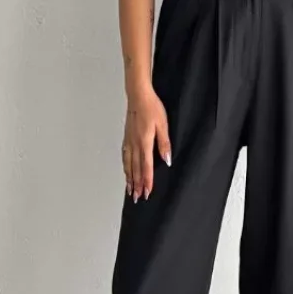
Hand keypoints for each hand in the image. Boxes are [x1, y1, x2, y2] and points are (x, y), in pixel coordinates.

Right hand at [121, 84, 170, 201]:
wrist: (138, 96)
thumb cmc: (151, 108)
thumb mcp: (163, 125)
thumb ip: (164, 143)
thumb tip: (167, 159)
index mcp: (144, 142)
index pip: (146, 167)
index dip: (147, 181)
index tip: (147, 192)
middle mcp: (134, 144)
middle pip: (135, 169)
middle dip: (137, 184)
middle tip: (137, 197)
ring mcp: (129, 141)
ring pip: (128, 164)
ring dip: (129, 178)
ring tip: (130, 189)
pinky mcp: (127, 137)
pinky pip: (125, 156)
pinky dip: (125, 167)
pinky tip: (125, 170)